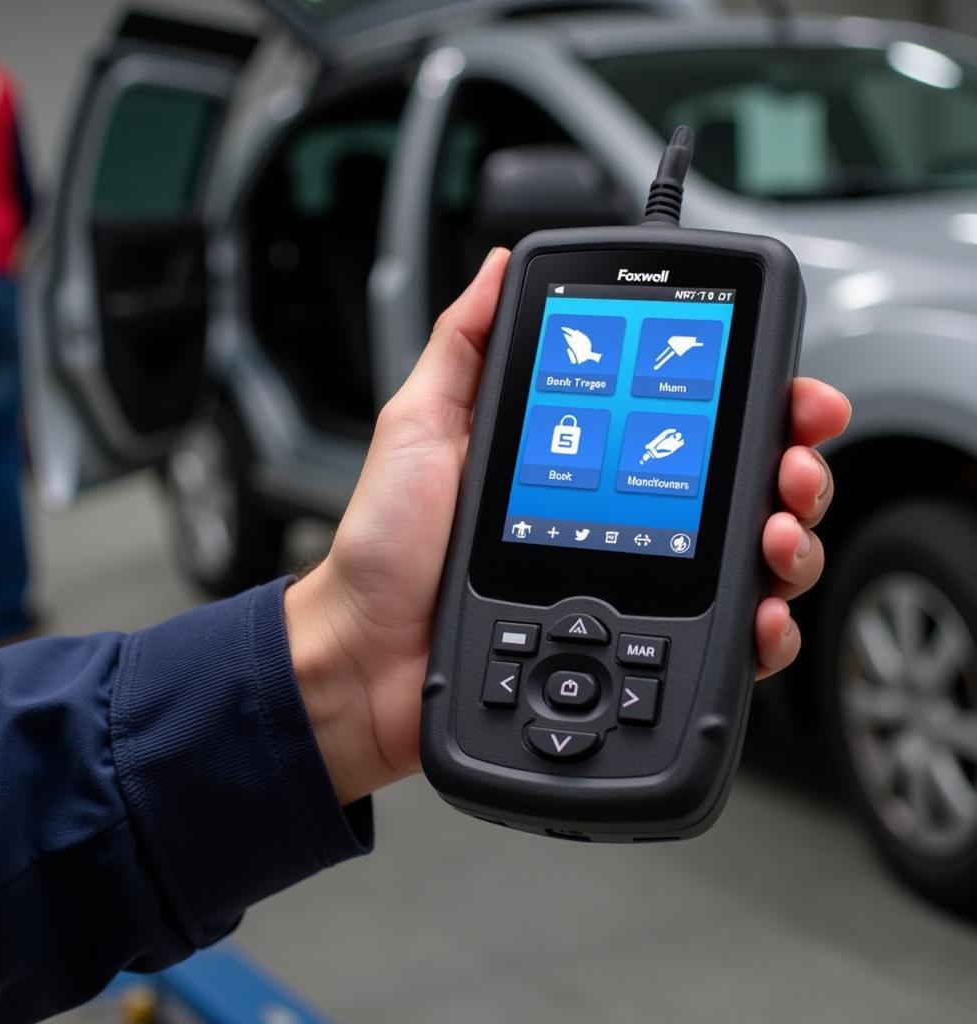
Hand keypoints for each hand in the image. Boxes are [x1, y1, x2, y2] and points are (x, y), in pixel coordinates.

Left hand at [287, 250, 850, 803]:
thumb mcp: (418, 426)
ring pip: (745, 558)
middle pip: (735, 484)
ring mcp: (631, 583)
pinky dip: (762, 628)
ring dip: (788, 539)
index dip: (748, 400)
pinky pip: (719, 638)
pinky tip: (761, 614)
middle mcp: (620, 515)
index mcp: (584, 458)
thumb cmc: (386, 549)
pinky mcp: (632, 648)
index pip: (686, 419)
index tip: (789, 392)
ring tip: (776, 534)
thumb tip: (499, 267)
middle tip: (792, 466)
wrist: (367, 658)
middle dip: (788, 466)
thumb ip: (463, 347)